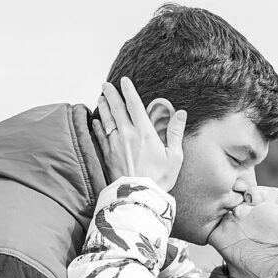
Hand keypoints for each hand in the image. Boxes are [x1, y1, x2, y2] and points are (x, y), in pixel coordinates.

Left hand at [93, 77, 185, 192]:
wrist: (139, 196)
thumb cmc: (159, 179)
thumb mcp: (174, 156)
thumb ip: (176, 133)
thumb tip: (181, 114)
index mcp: (144, 132)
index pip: (134, 104)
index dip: (128, 90)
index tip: (124, 80)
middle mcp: (127, 134)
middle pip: (116, 108)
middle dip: (111, 94)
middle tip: (106, 85)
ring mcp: (115, 144)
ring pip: (106, 120)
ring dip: (103, 107)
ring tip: (101, 98)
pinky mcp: (107, 155)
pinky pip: (100, 136)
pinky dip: (97, 126)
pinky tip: (96, 121)